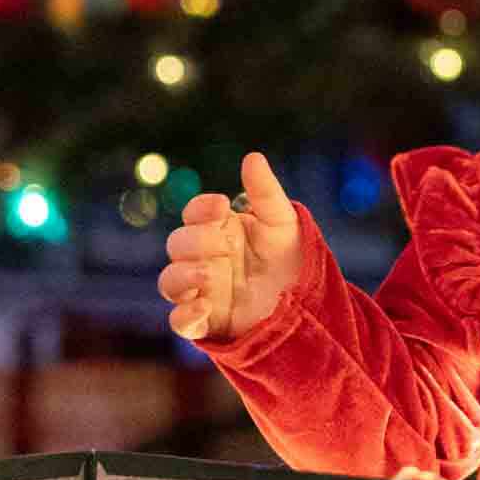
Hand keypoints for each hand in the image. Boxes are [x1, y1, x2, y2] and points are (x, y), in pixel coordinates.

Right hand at [158, 150, 301, 342]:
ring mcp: (203, 291)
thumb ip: (265, 193)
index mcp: (219, 230)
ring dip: (183, 275)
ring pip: (169, 282)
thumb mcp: (284, 223)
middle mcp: (204, 259)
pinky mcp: (207, 323)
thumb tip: (252, 156)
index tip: (222, 206)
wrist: (310, 303)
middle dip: (196, 241)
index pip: (193, 213)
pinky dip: (184, 315)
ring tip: (211, 274)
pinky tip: (204, 306)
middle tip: (226, 245)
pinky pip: (179, 322)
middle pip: (176, 245)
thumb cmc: (293, 258)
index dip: (200, 208)